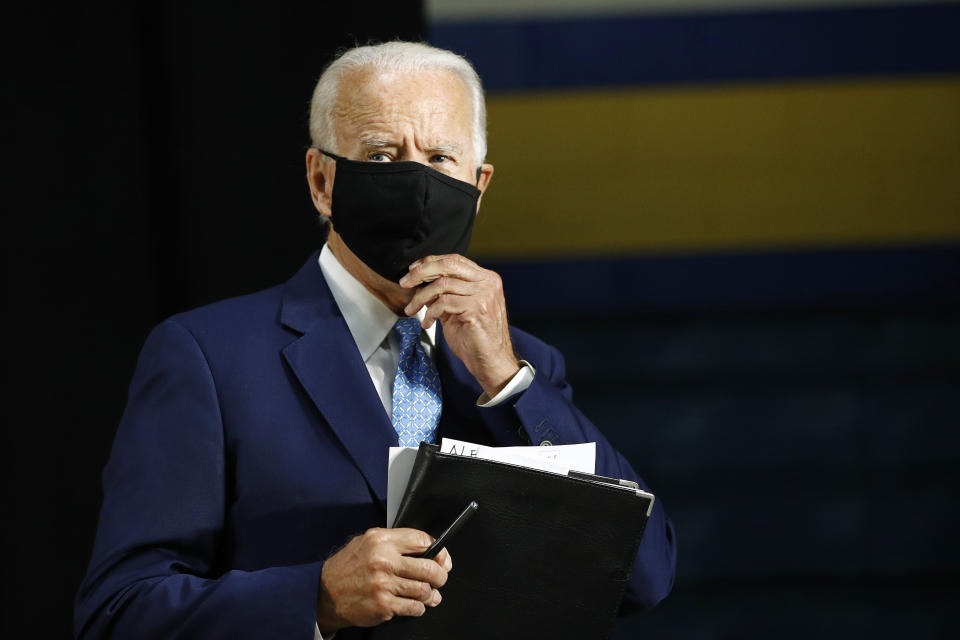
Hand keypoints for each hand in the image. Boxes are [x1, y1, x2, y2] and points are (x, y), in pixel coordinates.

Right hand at [316, 528, 452, 631]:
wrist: (324, 593)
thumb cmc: (347, 567)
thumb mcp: (366, 542)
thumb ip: (394, 542)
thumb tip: (425, 547)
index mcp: (381, 540)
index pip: (422, 540)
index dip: (437, 550)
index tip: (441, 557)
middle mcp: (383, 561)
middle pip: (429, 567)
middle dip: (440, 575)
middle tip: (440, 578)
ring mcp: (384, 585)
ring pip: (424, 590)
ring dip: (431, 594)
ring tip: (430, 594)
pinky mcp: (383, 606)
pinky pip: (414, 607)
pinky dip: (419, 607)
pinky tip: (415, 604)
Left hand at [399, 254, 520, 397]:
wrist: (490, 362)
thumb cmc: (475, 338)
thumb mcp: (458, 309)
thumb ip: (446, 293)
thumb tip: (420, 281)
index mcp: (486, 279)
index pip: (454, 260)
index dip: (430, 262)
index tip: (412, 270)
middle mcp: (487, 283)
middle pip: (448, 265)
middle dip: (421, 272)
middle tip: (405, 283)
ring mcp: (484, 295)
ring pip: (442, 285)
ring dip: (420, 297)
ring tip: (412, 310)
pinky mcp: (477, 309)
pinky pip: (443, 303)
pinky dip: (429, 313)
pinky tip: (427, 323)